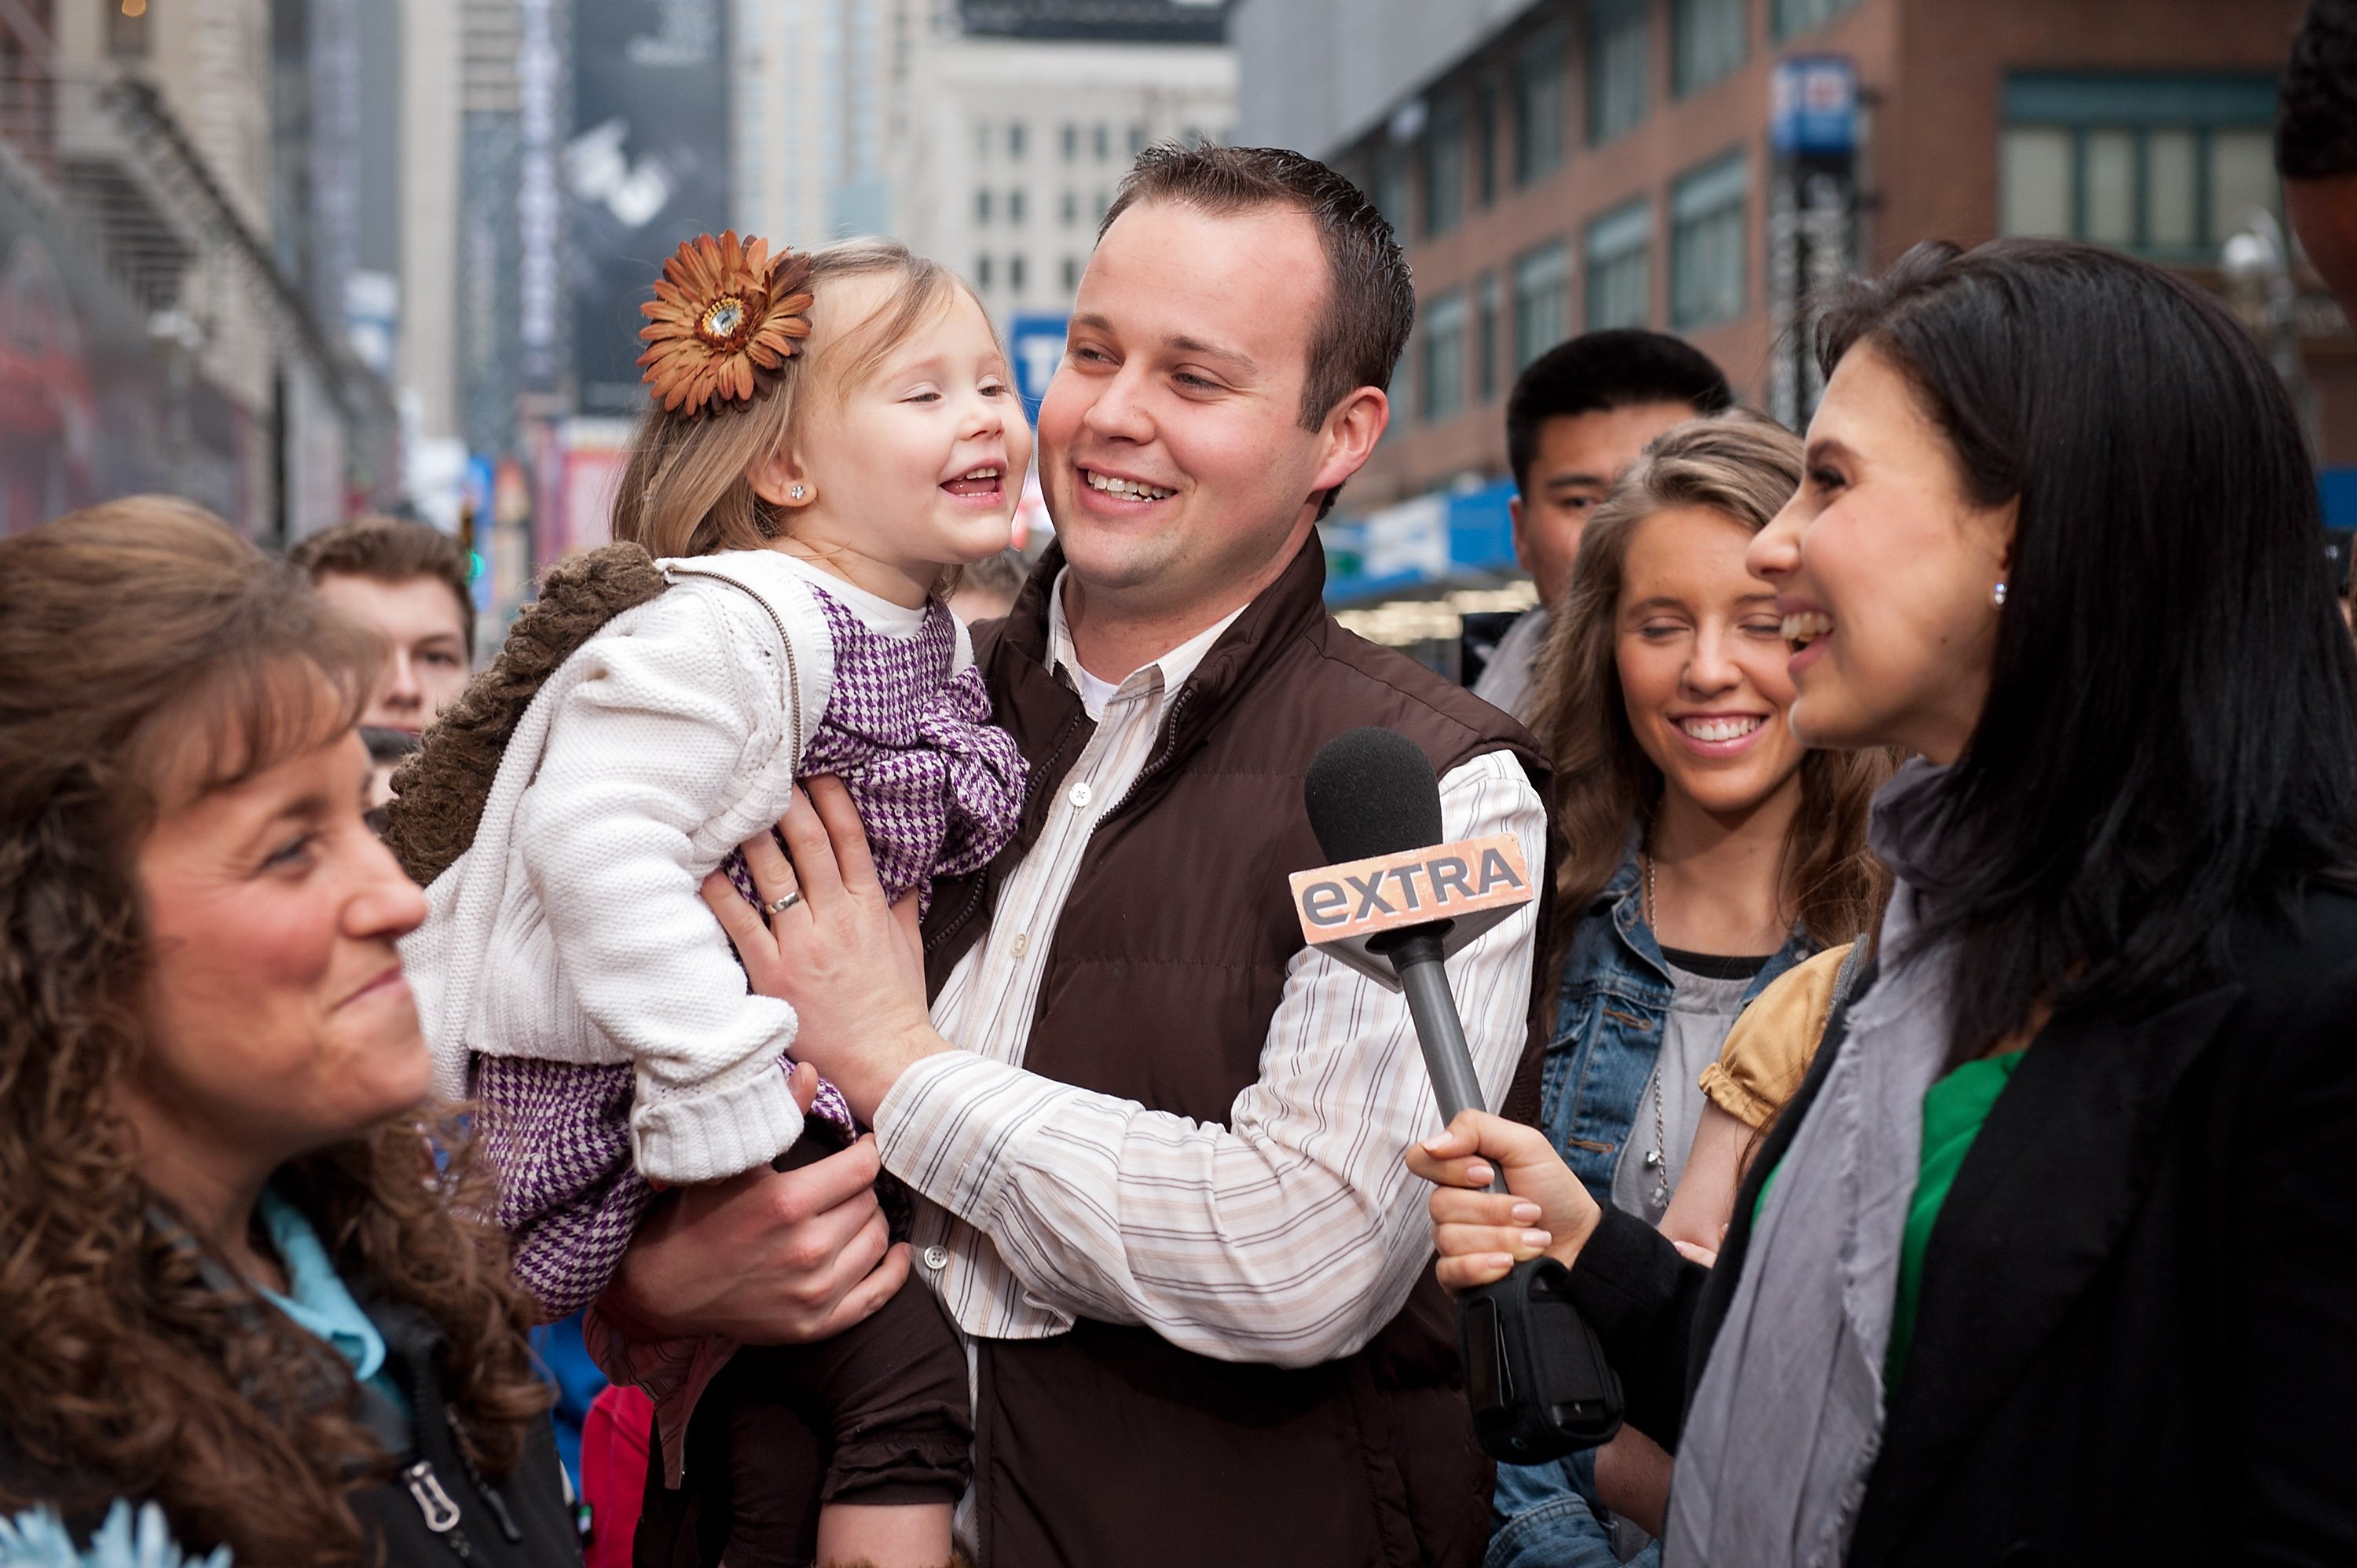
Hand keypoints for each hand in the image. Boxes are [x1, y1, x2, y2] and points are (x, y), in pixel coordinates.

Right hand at [599, 1133, 910, 1344]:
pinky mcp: (815, 1325)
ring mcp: (814, 1293)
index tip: (861, 1145)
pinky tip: (895, 1252)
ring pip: (878, 1241)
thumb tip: (813, 1071)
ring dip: (871, 1222)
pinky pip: (877, 1296)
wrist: (664, 1288)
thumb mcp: (732, 1162)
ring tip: (852, 1211)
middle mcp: (807, 1250)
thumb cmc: (697, 1216)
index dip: (866, 1150)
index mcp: (787, 1202)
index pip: (862, 1166)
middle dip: (860, 1187)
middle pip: (871, 1203)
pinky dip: (894, 1271)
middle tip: (845, 1182)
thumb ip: (777, 1115)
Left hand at [700, 777, 947, 1122]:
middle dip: (787, 803)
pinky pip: (741, 925)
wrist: (886, 1059)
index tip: (816, 773)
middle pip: (809, 844)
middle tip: (765, 776)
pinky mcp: (774, 973)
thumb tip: (909, 877)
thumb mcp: (909, 947)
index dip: (832, 800)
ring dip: (752, 837)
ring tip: (732, 809)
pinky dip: (722, 896)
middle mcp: (836, 918)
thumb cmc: (896, 1006)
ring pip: (773, 875)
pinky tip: (705, 872)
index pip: (851, 839)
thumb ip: (904, 906)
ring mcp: (803, 944)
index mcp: (870, 907)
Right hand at [1405, 1110, 1602, 1293]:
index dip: (1450, 1169)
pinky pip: (1450, 1271)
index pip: (1420, 1161)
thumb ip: (1476, 1128)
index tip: (1485, 1174)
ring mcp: (1453, 1243)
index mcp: (1460, 1172)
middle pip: (1439, 1204)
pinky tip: (1508, 1263)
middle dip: (1492, 1209)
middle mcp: (1452, 1207)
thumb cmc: (1556, 1195)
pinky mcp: (1460, 1278)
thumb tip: (1433, 1143)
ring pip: (1449, 1238)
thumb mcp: (1526, 1146)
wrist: (1582, 1245)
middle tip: (1527, 1211)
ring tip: (1532, 1240)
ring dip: (1500, 1238)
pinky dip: (1483, 1266)